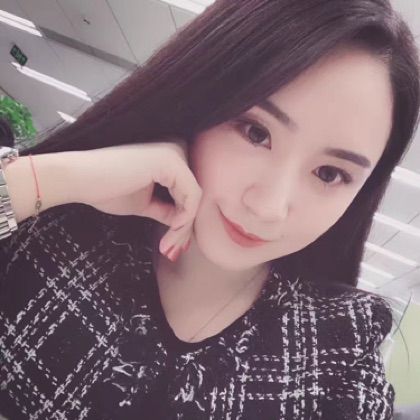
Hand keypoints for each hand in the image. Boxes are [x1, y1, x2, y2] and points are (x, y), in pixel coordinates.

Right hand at [79, 138, 202, 259]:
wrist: (78, 178)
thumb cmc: (106, 188)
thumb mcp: (144, 203)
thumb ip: (166, 210)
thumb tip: (182, 225)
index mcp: (170, 158)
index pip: (187, 193)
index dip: (183, 222)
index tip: (173, 247)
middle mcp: (177, 150)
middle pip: (193, 195)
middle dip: (185, 228)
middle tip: (171, 251)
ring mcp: (175, 154)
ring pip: (195, 198)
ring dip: (183, 229)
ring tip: (168, 248)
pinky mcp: (171, 162)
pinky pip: (191, 196)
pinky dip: (183, 220)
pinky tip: (170, 234)